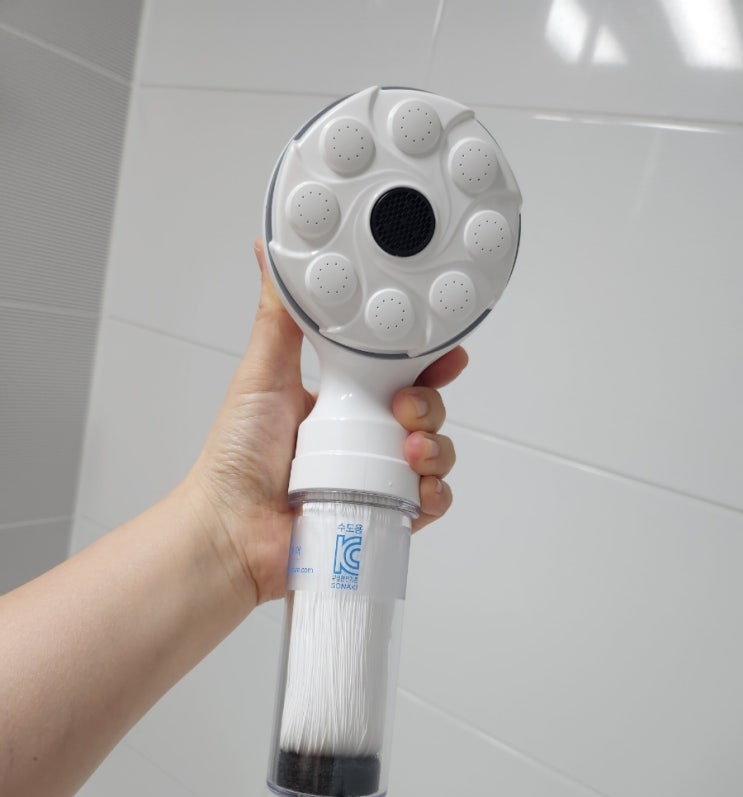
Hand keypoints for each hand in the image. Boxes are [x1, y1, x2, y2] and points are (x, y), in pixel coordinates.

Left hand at [188, 239, 465, 605]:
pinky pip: (428, 502)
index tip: (442, 351)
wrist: (229, 529)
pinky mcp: (381, 516)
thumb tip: (269, 251)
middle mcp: (360, 438)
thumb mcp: (262, 372)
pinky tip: (419, 485)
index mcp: (338, 400)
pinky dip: (434, 492)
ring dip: (436, 446)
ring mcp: (374, 478)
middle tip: (406, 407)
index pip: (396, 372)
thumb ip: (280, 315)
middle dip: (430, 403)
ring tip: (408, 448)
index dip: (426, 361)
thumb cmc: (235, 457)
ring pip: (434, 454)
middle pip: (424, 411)